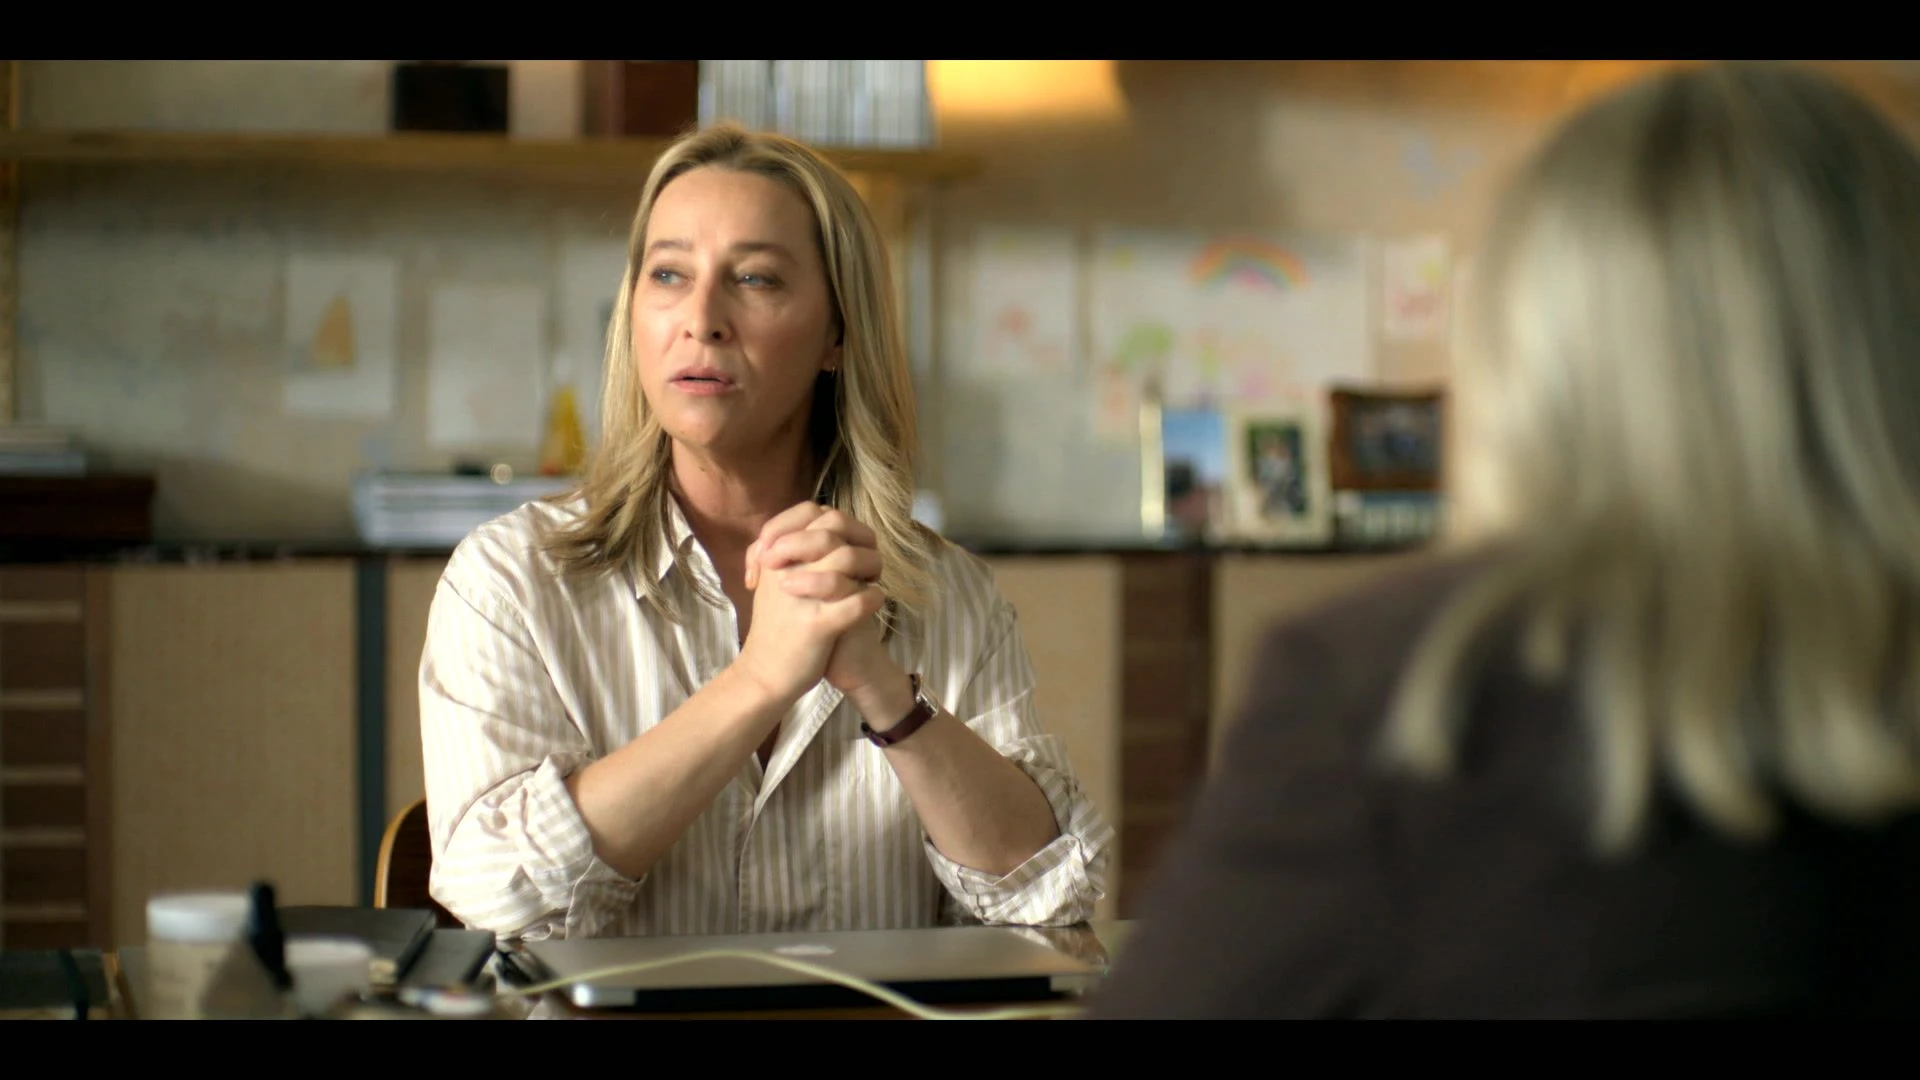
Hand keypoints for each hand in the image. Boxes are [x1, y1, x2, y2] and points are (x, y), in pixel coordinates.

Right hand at [732, 503, 885, 705]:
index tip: (850, 539)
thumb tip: (820, 522)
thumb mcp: (773, 582)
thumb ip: (791, 552)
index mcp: (776, 557)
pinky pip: (856, 601)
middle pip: (831, 529)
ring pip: (846, 558)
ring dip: (870, 564)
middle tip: (866, 557)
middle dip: (860, 538)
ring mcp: (802, 596)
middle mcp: (787, 569)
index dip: (839, 520)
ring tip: (873, 577)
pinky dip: (872, 598)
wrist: (764, 674)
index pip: (810, 513)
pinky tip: (875, 600)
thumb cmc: (775, 626)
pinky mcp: (818, 625)